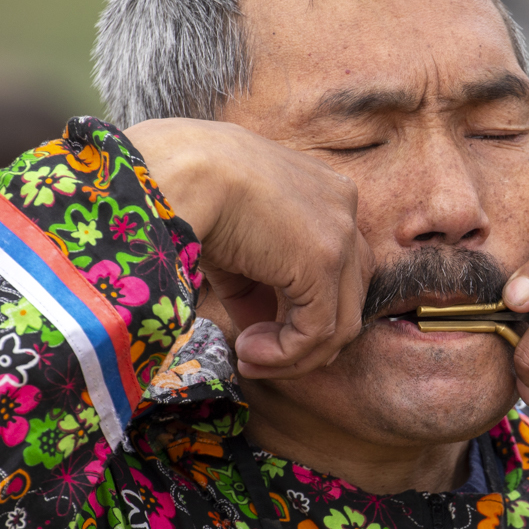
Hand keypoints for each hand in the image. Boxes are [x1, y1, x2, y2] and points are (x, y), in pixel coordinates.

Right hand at [125, 119, 371, 378]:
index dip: (302, 307)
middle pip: (348, 294)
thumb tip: (259, 330)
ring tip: (248, 358)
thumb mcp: (233, 243)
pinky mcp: (325, 262)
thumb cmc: (191, 192)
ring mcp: (340, 234)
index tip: (255, 328)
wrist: (180, 171)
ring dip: (294, 355)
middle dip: (306, 337)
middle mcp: (342, 207)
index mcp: (324, 191)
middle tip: (258, 355)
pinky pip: (317, 331)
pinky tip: (248, 351)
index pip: (337, 265)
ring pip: (340, 322)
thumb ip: (255, 286)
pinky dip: (285, 354)